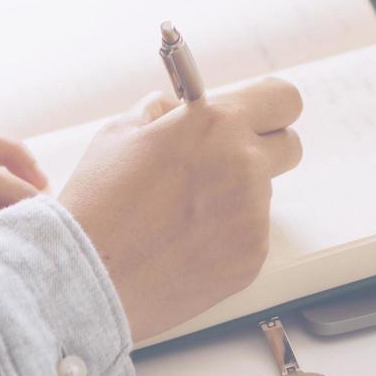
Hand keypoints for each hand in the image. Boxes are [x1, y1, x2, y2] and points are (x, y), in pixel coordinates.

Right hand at [59, 77, 302, 342]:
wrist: (86, 277)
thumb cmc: (97, 203)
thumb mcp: (120, 132)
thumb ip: (163, 110)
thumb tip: (180, 107)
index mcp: (216, 124)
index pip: (282, 98)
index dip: (269, 106)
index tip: (256, 117)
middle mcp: (244, 164)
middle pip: (290, 145)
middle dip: (263, 149)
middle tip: (225, 165)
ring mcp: (252, 213)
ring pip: (263, 194)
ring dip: (236, 197)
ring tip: (181, 217)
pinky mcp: (252, 255)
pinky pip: (252, 235)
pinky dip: (227, 237)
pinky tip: (184, 244)